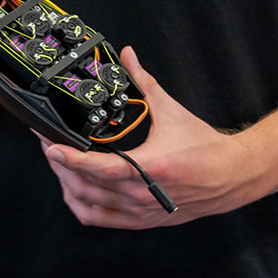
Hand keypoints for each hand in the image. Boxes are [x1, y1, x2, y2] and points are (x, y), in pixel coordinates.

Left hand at [39, 47, 255, 228]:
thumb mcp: (172, 111)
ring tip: (59, 164)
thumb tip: (128, 56)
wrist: (230, 176)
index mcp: (149, 167)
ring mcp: (140, 212)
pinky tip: (74, 191)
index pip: (100, 168)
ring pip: (88, 205)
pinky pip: (99, 219)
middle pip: (86, 187)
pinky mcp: (141, 221)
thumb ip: (145, 82)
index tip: (51, 146)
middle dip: (60, 166)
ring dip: (68, 186)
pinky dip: (81, 206)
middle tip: (47, 144)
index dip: (71, 160)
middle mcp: (142, 195)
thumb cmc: (204, 148)